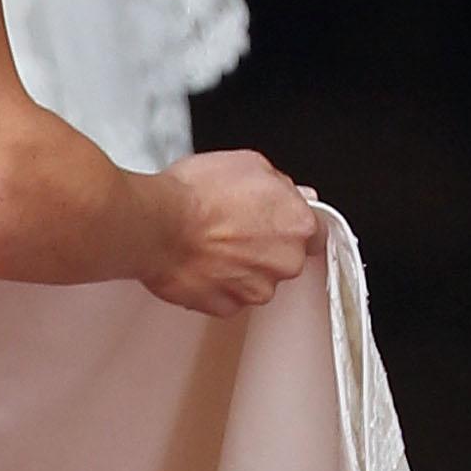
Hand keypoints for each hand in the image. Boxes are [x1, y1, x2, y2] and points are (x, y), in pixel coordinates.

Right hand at [139, 149, 321, 315]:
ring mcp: (256, 289)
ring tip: (211, 245)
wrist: (157, 226)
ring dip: (239, 267)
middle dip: (263, 247)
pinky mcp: (227, 307)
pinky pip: (228, 297)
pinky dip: (216, 284)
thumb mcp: (248, 163)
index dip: (288, 225)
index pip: (314, 232)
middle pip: (284, 259)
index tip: (273, 222)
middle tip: (234, 228)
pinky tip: (199, 262)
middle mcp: (285, 262)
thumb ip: (279, 183)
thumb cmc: (196, 194)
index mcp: (298, 225)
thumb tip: (288, 191)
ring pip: (256, 281)